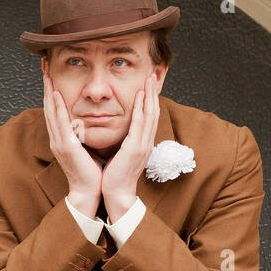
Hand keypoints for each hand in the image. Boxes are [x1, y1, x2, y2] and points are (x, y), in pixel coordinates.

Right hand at [42, 69, 103, 215]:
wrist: (88, 192)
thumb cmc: (91, 173)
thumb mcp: (86, 149)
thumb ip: (84, 136)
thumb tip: (88, 124)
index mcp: (62, 140)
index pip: (55, 113)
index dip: (52, 95)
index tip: (52, 79)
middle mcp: (57, 139)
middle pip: (49, 109)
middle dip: (46, 89)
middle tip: (45, 70)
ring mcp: (59, 142)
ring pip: (51, 113)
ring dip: (49, 93)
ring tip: (47, 77)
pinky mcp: (65, 147)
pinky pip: (60, 123)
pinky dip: (58, 108)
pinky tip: (57, 95)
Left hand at [100, 76, 159, 221]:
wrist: (117, 195)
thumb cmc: (116, 177)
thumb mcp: (122, 156)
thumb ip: (125, 143)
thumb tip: (122, 134)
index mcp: (142, 144)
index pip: (149, 117)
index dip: (150, 100)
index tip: (149, 85)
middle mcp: (146, 142)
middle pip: (153, 112)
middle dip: (153, 92)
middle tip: (153, 75)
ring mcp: (142, 145)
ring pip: (150, 115)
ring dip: (150, 95)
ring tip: (149, 79)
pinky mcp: (135, 149)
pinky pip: (139, 124)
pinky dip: (141, 109)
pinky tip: (140, 96)